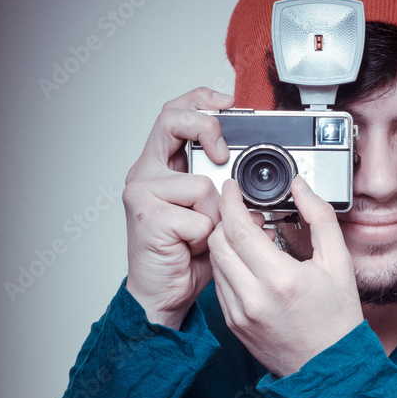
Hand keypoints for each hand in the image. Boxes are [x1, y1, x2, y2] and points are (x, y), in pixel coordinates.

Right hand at [122, 87, 233, 328]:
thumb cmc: (183, 259)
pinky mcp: (148, 215)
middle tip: (222, 153)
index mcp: (160, 168)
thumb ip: (225, 195)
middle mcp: (145, 174)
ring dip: (213, 215)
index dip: (200, 102)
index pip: (174, 114)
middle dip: (206, 128)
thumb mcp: (211, 217)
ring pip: (201, 183)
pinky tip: (189, 248)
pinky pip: (199, 217)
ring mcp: (142, 192)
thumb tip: (253, 185)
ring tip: (199, 235)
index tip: (227, 104)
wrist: (162, 295)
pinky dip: (204, 237)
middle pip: (174, 122)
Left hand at [208, 176, 363, 376]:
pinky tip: (251, 265)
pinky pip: (220, 285)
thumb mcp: (338, 263)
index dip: (230, 201)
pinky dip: (229, 267)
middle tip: (244, 211)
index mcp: (281, 280)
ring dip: (226, 242)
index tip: (232, 188)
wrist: (330, 368)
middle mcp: (254, 298)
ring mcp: (240, 314)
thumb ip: (320, 217)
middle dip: (225, 219)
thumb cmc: (337, 319)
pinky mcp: (234, 324)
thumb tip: (301, 187)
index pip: (238, 228)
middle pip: (218, 242)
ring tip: (251, 238)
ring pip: (216, 263)